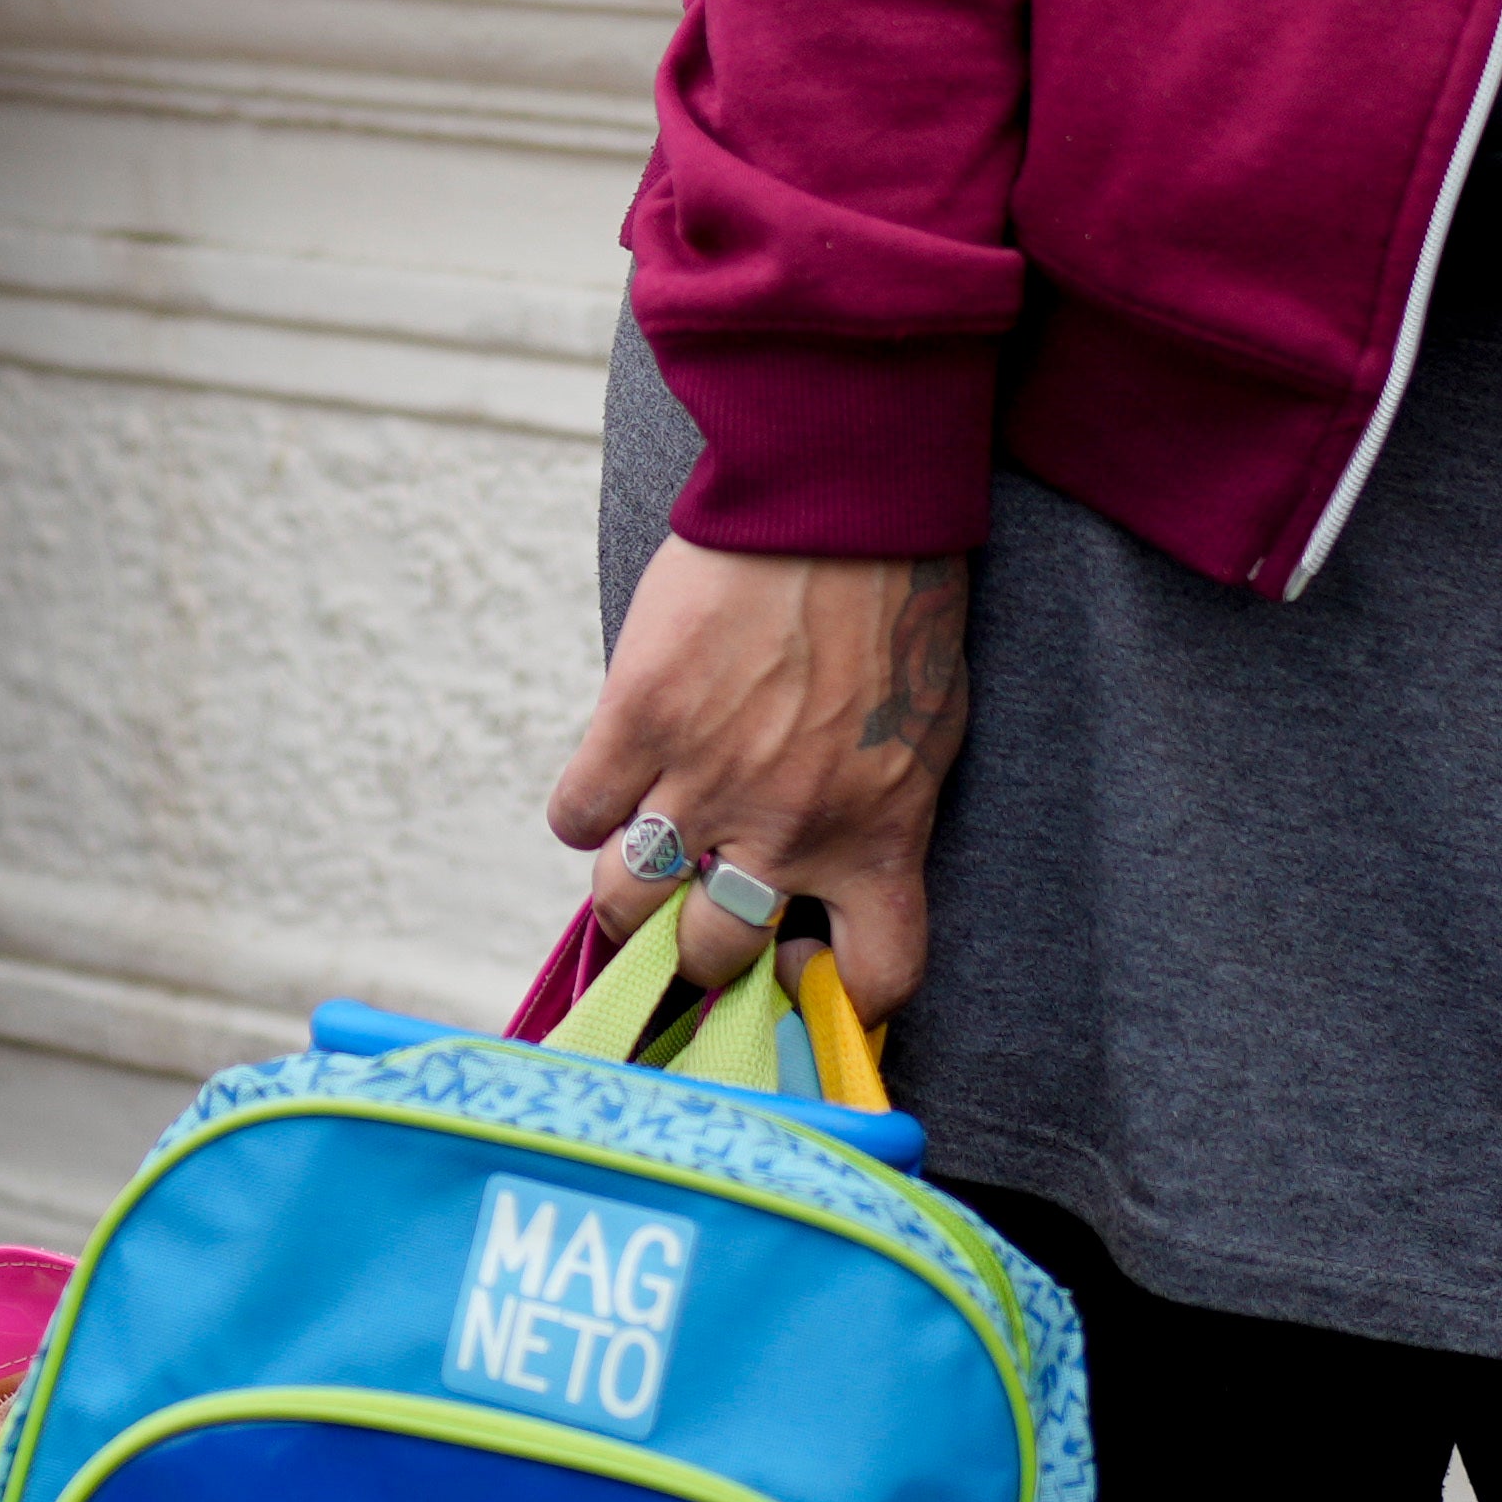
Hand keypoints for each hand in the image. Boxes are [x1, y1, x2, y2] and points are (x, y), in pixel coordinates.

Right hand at [547, 535, 976, 1012]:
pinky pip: (578, 813)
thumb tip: (835, 862)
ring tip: (639, 865)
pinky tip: (608, 783)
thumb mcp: (923, 734)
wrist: (842, 503)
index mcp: (879, 839)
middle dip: (697, 949)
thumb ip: (878, 812)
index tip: (805, 968)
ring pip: (627, 901)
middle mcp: (790, 832)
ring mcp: (707, 779)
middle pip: (714, 955)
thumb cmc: (898, 607)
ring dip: (626, 894)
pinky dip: (584, 809)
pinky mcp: (639, 719)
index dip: (835, 998)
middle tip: (691, 914)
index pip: (875, 979)